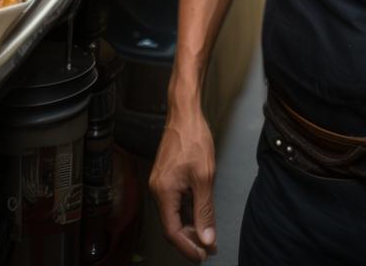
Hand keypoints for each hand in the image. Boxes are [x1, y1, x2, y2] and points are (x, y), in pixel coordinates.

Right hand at [150, 104, 216, 260]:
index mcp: (163, 192)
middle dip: (191, 239)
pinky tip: (199, 216)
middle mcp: (157, 190)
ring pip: (173, 215)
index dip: (188, 247)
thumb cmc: (194, 139)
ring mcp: (159, 184)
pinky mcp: (165, 178)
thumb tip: (206, 237)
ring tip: (207, 235)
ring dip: (190, 227)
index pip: (173, 231)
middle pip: (171, 225)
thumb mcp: (204, 177)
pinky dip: (187, 212)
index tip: (203, 255)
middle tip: (209, 248)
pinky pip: (174, 203)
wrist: (185, 114)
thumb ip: (205, 210)